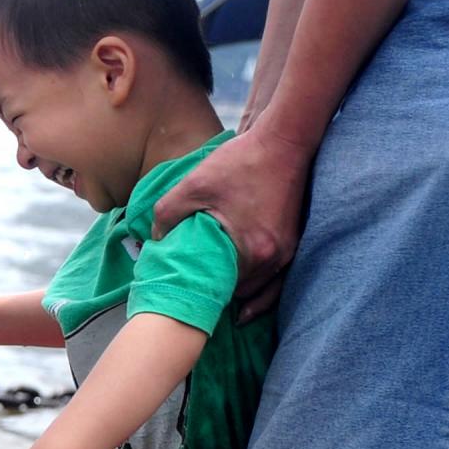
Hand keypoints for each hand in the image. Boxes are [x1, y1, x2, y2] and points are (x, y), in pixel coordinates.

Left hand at [151, 123, 315, 322]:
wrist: (285, 141)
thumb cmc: (240, 162)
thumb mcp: (193, 184)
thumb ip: (167, 214)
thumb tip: (154, 240)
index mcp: (251, 250)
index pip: (221, 288)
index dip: (200, 294)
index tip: (182, 296)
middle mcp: (274, 257)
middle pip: (241, 293)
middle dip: (218, 297)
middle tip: (193, 303)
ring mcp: (288, 251)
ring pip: (261, 291)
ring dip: (239, 297)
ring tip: (216, 307)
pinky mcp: (294, 242)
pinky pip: (278, 280)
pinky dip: (262, 293)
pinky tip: (246, 303)